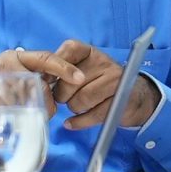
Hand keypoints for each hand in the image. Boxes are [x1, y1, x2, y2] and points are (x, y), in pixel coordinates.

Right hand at [0, 47, 89, 128]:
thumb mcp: (8, 70)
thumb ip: (31, 73)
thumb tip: (56, 81)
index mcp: (14, 58)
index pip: (45, 59)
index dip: (64, 68)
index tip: (80, 77)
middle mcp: (6, 66)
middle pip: (42, 87)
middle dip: (46, 102)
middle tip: (38, 108)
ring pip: (31, 103)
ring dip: (32, 113)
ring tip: (20, 114)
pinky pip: (14, 114)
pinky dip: (17, 120)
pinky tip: (10, 119)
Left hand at [46, 40, 160, 130]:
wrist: (133, 96)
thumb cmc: (98, 83)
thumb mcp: (81, 71)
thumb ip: (61, 72)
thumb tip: (38, 80)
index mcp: (90, 52)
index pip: (70, 49)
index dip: (55, 66)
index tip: (47, 80)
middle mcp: (104, 62)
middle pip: (71, 81)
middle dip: (62, 95)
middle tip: (65, 98)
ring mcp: (115, 80)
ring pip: (81, 100)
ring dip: (74, 108)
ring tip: (78, 106)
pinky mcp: (122, 99)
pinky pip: (93, 114)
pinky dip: (80, 121)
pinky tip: (73, 122)